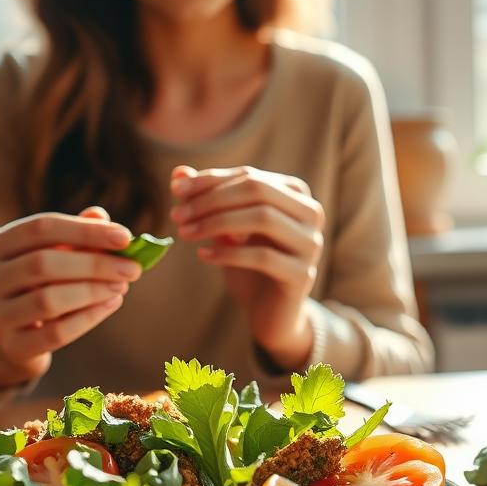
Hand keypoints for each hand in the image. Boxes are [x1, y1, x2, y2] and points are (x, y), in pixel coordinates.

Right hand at [0, 207, 141, 388]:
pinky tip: (110, 304)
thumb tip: (101, 216)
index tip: (125, 237)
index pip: (40, 228)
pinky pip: (57, 332)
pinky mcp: (11, 348)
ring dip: (93, 290)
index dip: (85, 230)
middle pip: (43, 263)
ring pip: (49, 300)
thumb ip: (72, 236)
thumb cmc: (32, 288)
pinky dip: (90, 317)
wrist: (5, 342)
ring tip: (121, 286)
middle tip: (132, 268)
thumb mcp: (47, 256)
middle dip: (94, 263)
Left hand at [170, 165, 325, 370]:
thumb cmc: (247, 264)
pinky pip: (263, 256)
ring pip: (263, 218)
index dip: (210, 180)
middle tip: (178, 214)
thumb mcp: (224, 229)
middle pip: (258, 190)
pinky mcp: (303, 274)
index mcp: (295, 193)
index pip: (249, 176)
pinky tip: (203, 254)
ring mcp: (311, 243)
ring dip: (217, 222)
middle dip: (212, 199)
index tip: (175, 189)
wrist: (269, 312)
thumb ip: (206, 199)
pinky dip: (228, 253)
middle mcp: (311, 213)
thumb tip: (178, 172)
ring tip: (185, 233)